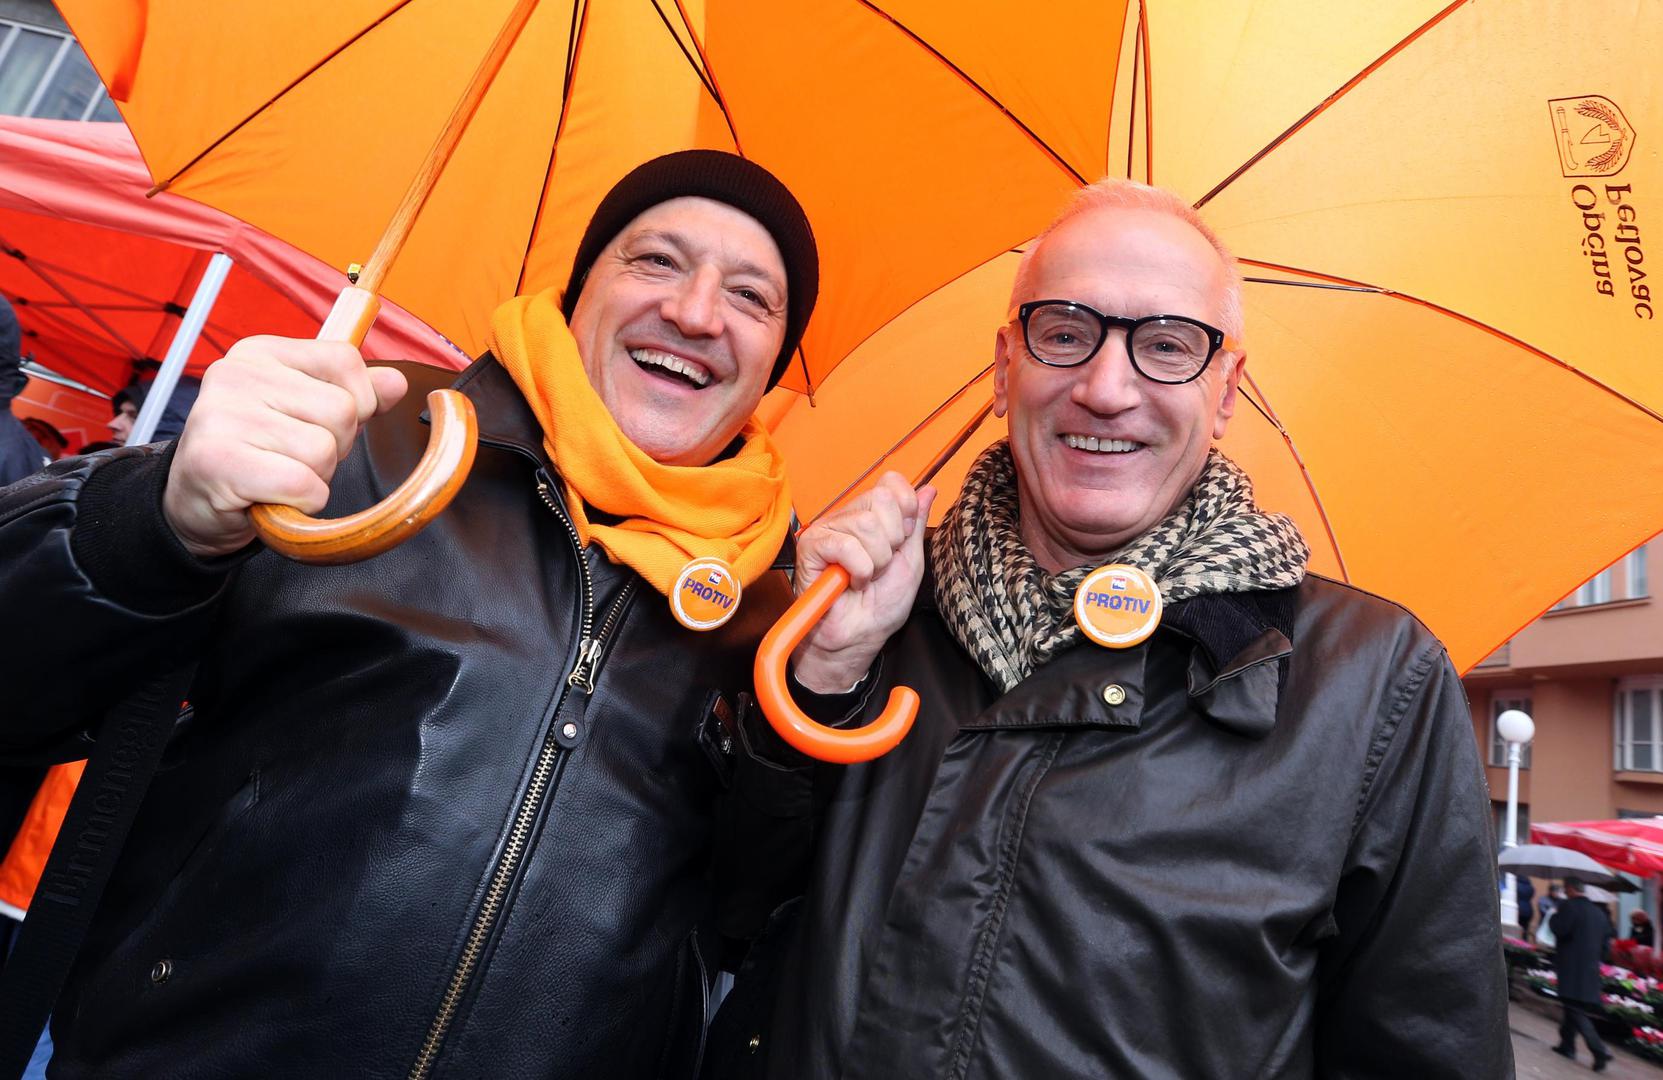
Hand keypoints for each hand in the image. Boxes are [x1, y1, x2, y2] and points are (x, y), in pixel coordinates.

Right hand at [162, 336, 407, 557]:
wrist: (196, 504)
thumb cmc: (258, 454)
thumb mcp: (307, 414)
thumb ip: (353, 396)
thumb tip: (396, 383)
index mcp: (261, 353)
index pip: (345, 359)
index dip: (357, 402)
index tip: (322, 424)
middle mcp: (236, 373)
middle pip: (342, 410)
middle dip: (334, 448)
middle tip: (292, 458)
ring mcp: (222, 414)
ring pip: (324, 450)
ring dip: (315, 478)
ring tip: (278, 476)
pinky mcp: (218, 459)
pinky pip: (303, 484)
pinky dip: (301, 501)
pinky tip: (271, 496)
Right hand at [791, 472, 935, 692]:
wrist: (858, 637)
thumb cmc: (881, 605)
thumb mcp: (910, 560)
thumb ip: (915, 523)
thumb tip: (928, 489)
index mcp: (872, 515)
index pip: (891, 483)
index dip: (905, 509)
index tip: (901, 542)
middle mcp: (849, 516)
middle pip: (881, 499)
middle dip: (892, 540)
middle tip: (881, 565)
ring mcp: (828, 529)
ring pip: (865, 523)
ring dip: (875, 560)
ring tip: (866, 576)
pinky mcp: (812, 546)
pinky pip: (845, 544)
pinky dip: (858, 569)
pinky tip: (851, 581)